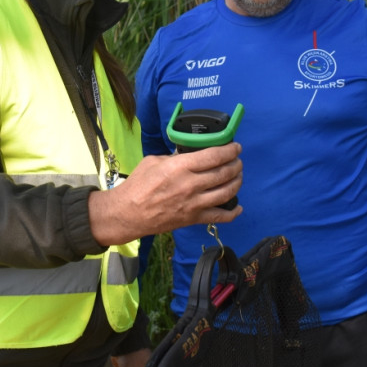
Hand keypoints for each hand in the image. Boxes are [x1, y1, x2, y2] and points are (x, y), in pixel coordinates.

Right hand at [89, 143, 241, 245]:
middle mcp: (191, 184)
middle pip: (224, 173)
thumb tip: (189, 155)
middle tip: (237, 160)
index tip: (235, 147)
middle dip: (236, 165)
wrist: (128, 213)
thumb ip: (175, 157)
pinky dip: (233, 212)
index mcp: (180, 167)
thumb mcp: (154, 161)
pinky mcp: (194, 218)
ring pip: (227, 192)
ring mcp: (194, 203)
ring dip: (237, 182)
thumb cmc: (138, 185)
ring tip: (238, 176)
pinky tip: (238, 206)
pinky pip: (220, 216)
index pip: (214, 156)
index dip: (230, 150)